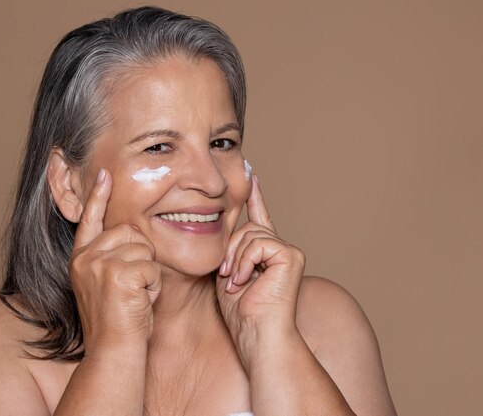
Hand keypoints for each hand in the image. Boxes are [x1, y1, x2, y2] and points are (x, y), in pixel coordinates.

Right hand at [69, 169, 161, 354]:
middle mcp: (85, 258)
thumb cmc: (117, 322)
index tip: (105, 174)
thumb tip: (128, 232)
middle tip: (133, 287)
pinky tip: (140, 302)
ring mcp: (99, 265)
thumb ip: (110, 257)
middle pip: (130, 231)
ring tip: (135, 296)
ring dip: (149, 273)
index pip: (90, 220)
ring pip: (144, 249)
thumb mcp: (106, 284)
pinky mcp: (117, 274)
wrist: (112, 352)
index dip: (98, 196)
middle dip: (142, 256)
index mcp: (81, 258)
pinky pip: (151, 267)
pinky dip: (154, 286)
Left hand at [216, 175, 305, 363]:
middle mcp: (281, 249)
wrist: (256, 335)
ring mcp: (288, 252)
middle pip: (246, 228)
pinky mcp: (292, 256)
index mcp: (265, 254)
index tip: (251, 174)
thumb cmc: (240, 312)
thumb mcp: (226, 273)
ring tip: (235, 282)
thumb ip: (228, 250)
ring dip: (234, 259)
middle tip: (226, 277)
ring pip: (250, 234)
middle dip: (229, 251)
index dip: (255, 197)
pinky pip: (258, 243)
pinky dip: (245, 262)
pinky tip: (245, 281)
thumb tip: (217, 223)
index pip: (260, 218)